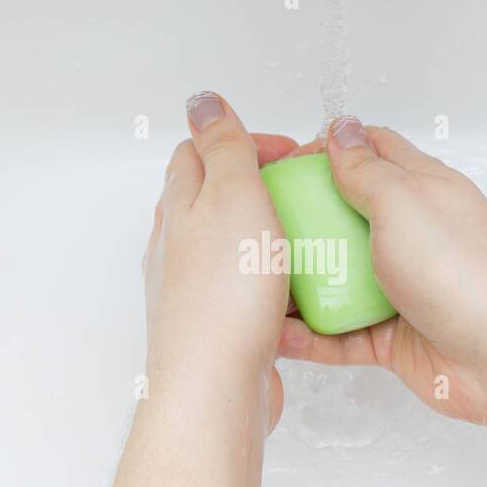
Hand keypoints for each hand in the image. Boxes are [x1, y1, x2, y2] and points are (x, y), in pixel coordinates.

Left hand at [142, 92, 297, 433]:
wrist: (215, 386)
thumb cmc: (224, 295)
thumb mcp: (231, 195)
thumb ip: (222, 146)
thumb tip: (203, 100)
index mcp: (179, 206)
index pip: (200, 151)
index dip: (246, 141)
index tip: (289, 154)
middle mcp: (177, 247)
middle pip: (214, 198)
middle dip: (259, 187)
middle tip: (302, 193)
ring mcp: (193, 289)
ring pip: (232, 248)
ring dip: (269, 238)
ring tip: (309, 241)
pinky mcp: (216, 327)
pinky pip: (247, 292)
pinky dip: (273, 283)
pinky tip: (299, 293)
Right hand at [278, 117, 486, 430]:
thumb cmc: (465, 271)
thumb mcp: (404, 200)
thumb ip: (366, 167)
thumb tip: (340, 130)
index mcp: (422, 190)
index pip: (371, 152)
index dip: (325, 151)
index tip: (281, 166)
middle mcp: (412, 236)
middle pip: (345, 216)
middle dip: (302, 219)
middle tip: (258, 225)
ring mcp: (402, 288)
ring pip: (337, 278)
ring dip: (299, 281)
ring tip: (257, 280)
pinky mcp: (393, 337)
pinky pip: (340, 332)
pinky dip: (309, 335)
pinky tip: (277, 332)